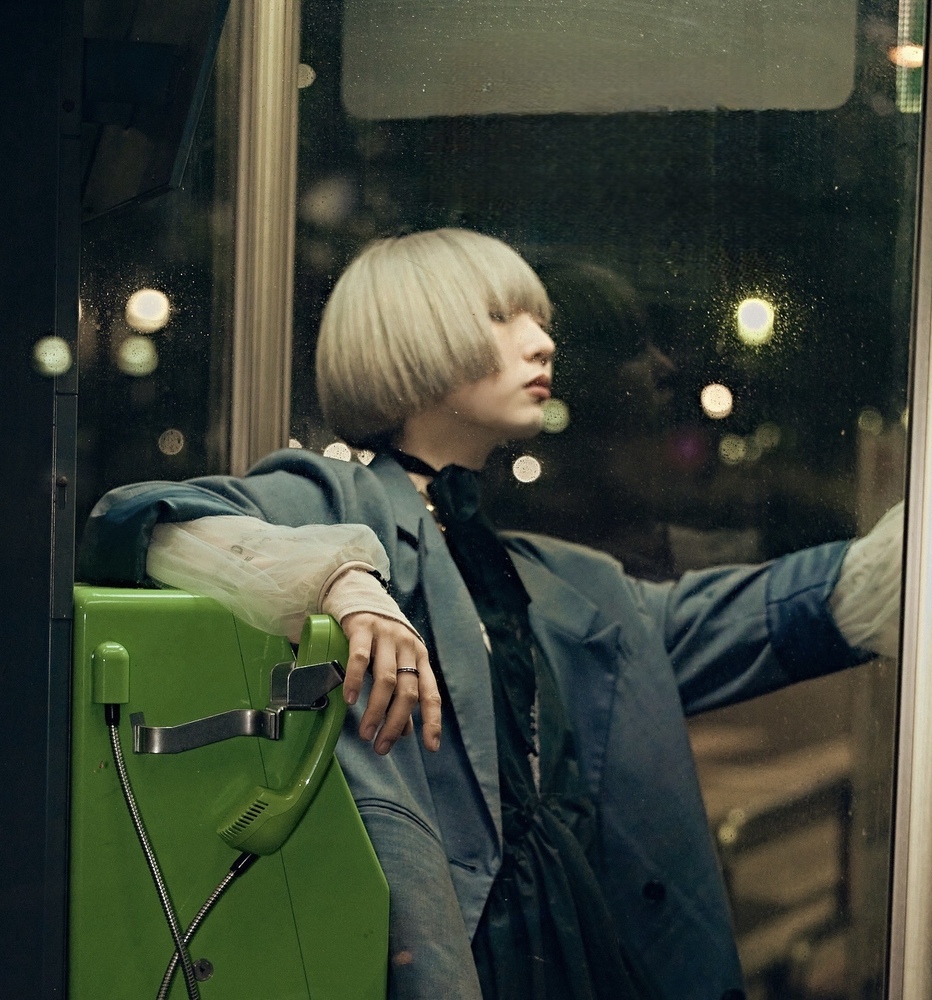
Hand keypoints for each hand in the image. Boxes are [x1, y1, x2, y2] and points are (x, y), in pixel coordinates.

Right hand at [340, 611, 440, 754]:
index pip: (430, 693)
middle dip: (395, 723)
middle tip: (380, 747)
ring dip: (375, 710)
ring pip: (386, 679)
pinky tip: (349, 700)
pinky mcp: (363, 628)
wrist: (361, 595)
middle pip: (407, 691)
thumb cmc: (382, 637)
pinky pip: (360, 658)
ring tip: (365, 733)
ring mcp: (386, 636)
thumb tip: (408, 732)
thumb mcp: (397, 662)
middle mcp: (408, 646)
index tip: (431, 747)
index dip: (432, 720)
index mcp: (420, 657)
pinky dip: (355, 681)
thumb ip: (402, 694)